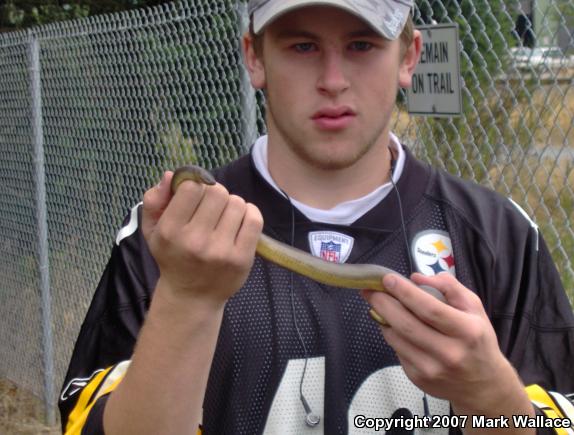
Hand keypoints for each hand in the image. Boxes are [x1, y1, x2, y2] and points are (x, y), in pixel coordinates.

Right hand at [141, 171, 262, 306]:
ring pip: (237, 203)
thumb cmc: (173, 257)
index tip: (196, 196)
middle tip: (212, 207)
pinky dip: (250, 213)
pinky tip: (240, 220)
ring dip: (232, 205)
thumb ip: (155, 200)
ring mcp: (220, 251)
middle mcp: (195, 241)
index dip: (196, 185)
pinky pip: (254, 219)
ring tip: (224, 218)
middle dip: (215, 194)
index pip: (192, 188)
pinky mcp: (242, 258)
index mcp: (170, 231)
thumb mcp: (153, 230)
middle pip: (217, 192)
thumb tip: (171, 175)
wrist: (191, 297)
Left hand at [362, 273, 529, 416]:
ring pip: (396, 338)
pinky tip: (392, 325)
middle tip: (369, 289)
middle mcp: (450, 353)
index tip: (387, 279)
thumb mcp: (473, 308)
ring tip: (377, 303)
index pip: (430, 309)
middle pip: (407, 324)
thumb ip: (449, 287)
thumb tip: (416, 278)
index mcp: (467, 331)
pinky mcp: (418, 378)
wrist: (483, 385)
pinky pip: (397, 350)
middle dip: (383, 303)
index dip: (405, 292)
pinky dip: (391, 334)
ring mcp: (432, 369)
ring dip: (382, 318)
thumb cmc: (477, 339)